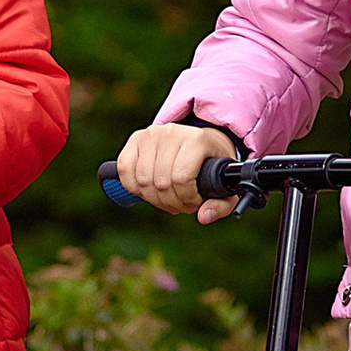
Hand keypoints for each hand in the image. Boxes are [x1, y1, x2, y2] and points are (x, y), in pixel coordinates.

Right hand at [114, 123, 245, 222]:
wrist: (201, 140)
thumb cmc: (213, 166)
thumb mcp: (224, 186)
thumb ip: (221, 205)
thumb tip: (203, 217)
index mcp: (197, 140)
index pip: (181, 178)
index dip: (187, 199)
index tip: (195, 202)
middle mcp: (173, 133)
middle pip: (161, 182)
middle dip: (171, 203)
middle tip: (181, 205)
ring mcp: (152, 134)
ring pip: (142, 180)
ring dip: (153, 199)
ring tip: (167, 199)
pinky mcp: (136, 139)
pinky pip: (125, 170)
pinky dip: (133, 187)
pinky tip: (148, 191)